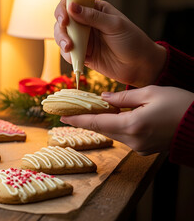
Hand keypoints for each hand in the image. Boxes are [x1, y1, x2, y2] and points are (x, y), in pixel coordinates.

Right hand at [54, 0, 166, 87]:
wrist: (140, 66)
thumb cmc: (132, 41)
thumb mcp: (114, 25)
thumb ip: (92, 17)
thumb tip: (71, 6)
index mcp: (95, 10)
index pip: (72, 3)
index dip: (63, 9)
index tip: (64, 20)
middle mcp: (86, 23)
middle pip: (62, 21)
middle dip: (61, 29)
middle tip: (67, 39)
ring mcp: (83, 39)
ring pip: (61, 37)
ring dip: (62, 42)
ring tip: (70, 48)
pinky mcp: (82, 54)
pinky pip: (67, 53)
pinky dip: (68, 56)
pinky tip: (75, 59)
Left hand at [60, 86, 193, 154]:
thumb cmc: (181, 104)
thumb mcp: (150, 93)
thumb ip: (123, 98)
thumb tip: (103, 99)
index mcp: (133, 125)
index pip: (97, 123)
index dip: (77, 120)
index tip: (61, 118)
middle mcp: (134, 140)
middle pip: (103, 129)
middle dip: (87, 120)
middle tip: (71, 110)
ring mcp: (140, 147)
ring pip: (113, 133)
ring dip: (102, 122)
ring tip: (89, 110)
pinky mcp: (146, 149)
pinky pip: (124, 136)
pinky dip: (116, 127)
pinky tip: (112, 117)